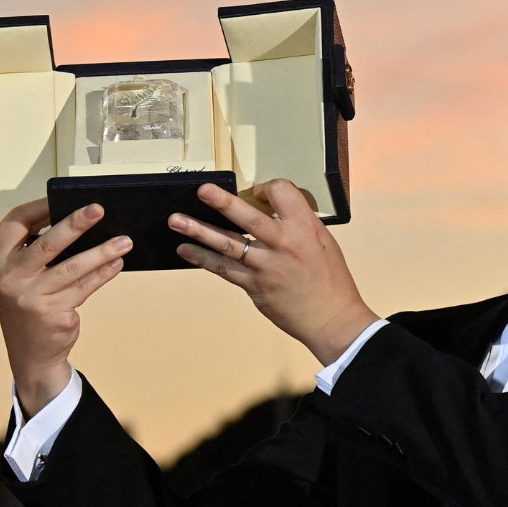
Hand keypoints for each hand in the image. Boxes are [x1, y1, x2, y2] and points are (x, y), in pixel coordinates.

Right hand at [0, 199, 131, 415]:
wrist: (30, 354)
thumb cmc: (28, 306)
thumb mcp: (18, 278)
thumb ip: (34, 254)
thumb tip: (77, 222)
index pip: (14, 224)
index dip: (38, 207)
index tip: (61, 198)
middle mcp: (9, 279)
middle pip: (47, 243)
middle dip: (76, 223)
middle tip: (99, 209)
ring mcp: (30, 298)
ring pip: (73, 267)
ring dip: (102, 252)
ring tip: (124, 241)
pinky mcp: (53, 313)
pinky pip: (84, 287)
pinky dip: (103, 274)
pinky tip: (116, 263)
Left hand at [169, 180, 378, 364]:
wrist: (331, 319)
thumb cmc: (330, 280)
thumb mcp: (324, 242)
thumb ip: (298, 224)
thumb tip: (271, 210)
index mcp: (304, 228)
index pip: (281, 193)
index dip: (266, 187)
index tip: (257, 192)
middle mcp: (283, 244)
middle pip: (247, 217)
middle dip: (222, 202)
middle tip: (201, 190)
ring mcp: (265, 267)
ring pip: (227, 244)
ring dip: (198, 231)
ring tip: (176, 221)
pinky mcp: (254, 286)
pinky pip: (223, 269)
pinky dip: (202, 259)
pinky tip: (185, 250)